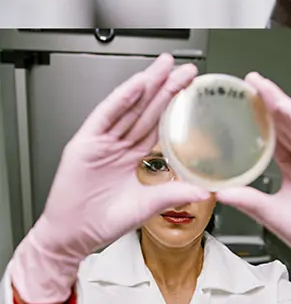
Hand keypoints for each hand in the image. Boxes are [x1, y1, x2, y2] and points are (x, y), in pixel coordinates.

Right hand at [9, 56, 208, 303]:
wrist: (71, 237)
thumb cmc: (102, 222)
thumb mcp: (146, 206)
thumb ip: (173, 194)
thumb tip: (205, 191)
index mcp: (132, 156)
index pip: (158, 124)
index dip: (175, 106)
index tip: (193, 89)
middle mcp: (117, 145)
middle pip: (145, 110)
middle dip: (165, 87)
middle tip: (185, 67)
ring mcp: (101, 142)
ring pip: (127, 108)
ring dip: (145, 85)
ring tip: (164, 67)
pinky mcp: (84, 144)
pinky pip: (105, 117)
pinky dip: (120, 100)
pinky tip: (136, 86)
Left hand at [211, 74, 290, 295]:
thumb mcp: (274, 216)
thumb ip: (249, 200)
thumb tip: (217, 191)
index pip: (273, 137)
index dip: (256, 119)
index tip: (235, 102)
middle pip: (287, 125)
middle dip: (268, 102)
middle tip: (248, 82)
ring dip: (282, 106)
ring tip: (263, 88)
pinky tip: (288, 111)